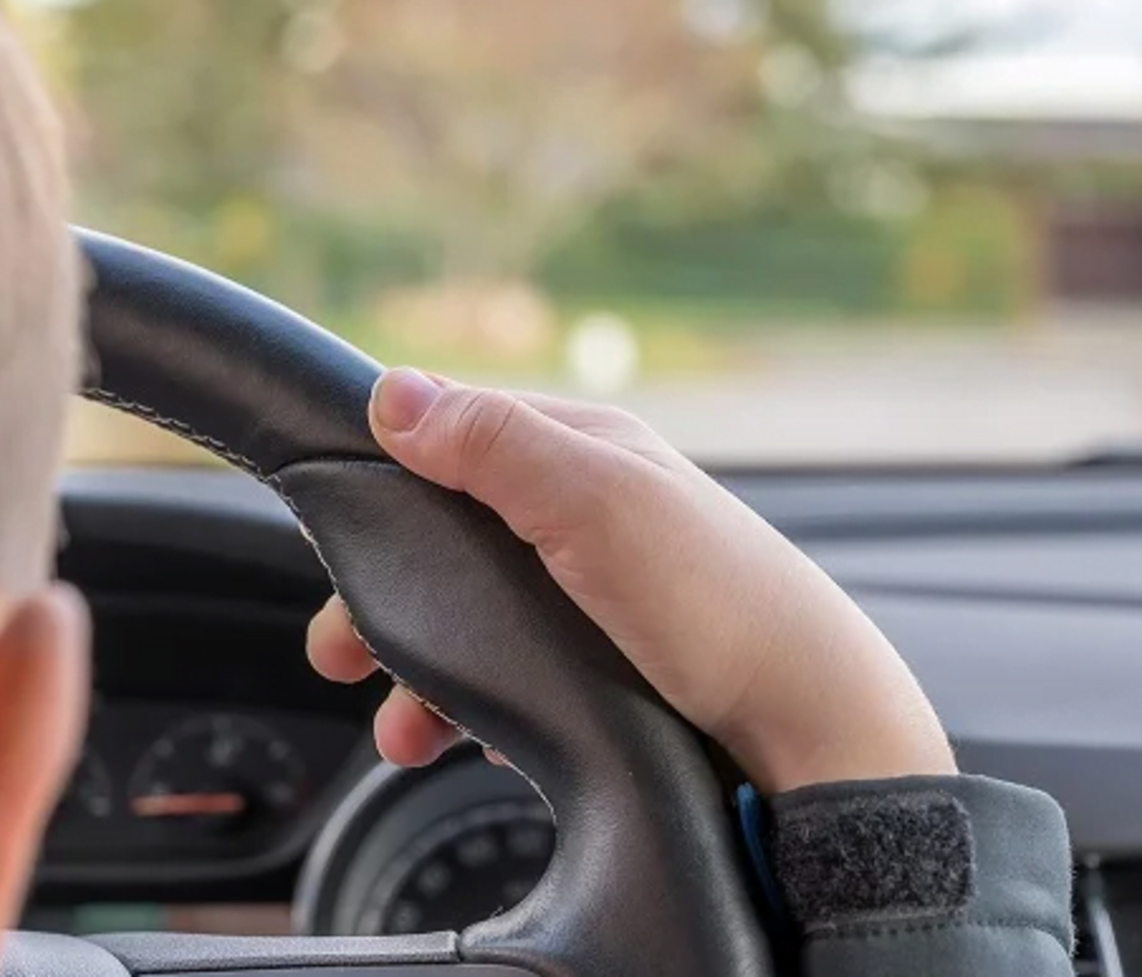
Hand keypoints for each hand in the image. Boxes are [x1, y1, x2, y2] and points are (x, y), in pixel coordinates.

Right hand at [306, 368, 954, 792]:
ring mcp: (598, 596)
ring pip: (475, 621)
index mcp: (583, 453)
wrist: (813, 735)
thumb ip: (493, 446)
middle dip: (386, 602)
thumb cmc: (717, 605)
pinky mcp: (610, 667)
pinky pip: (515, 680)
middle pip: (449, 541)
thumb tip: (394, 395)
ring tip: (404, 734)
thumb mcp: (595, 502)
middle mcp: (587, 517)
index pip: (455, 435)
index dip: (382, 478)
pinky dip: (478, 715)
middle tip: (340, 657)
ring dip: (423, 675)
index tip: (328, 535)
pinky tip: (475, 747)